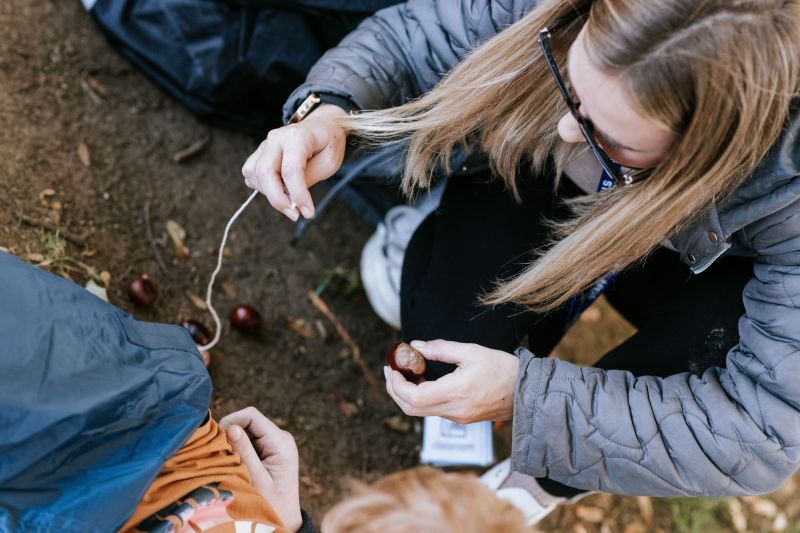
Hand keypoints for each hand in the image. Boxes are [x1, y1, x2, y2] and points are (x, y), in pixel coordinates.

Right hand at [219, 407, 301, 531]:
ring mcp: (276, 443)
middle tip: (221, 455)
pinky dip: (239, 448)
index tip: (217, 441)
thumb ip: (244, 452)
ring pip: (247, 430)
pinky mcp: (270, 449)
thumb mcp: (256, 479)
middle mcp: (281, 437)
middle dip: (231, 433)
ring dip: (234, 442)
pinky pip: (250, 440)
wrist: (285, 520)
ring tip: (228, 462)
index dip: (231, 421)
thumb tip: (231, 427)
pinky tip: (235, 464)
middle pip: (248, 421)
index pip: (251, 415)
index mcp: (281, 442)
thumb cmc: (271, 505)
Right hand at [242, 104, 347, 220]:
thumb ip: (308, 179)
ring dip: (269, 194)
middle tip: (295, 215)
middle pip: (265, 172)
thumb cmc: (327, 145)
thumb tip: (291, 199)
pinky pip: (251, 173)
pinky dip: (262, 187)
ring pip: (254, 174)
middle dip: (278, 200)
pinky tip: (279, 189)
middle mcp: (276, 138)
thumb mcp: (329, 163)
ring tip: (290, 199)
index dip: (298, 195)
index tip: (308, 213)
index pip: (291, 170)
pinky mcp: (259, 152)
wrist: (321, 127)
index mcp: (297, 136)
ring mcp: (265, 144)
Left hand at [383, 339, 518, 423]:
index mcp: (456, 392)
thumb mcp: (472, 351)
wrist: (526, 393)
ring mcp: (457, 417)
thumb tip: (415, 346)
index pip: (413, 397)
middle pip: (410, 408)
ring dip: (406, 394)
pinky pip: (432, 411)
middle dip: (395, 389)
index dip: (396, 384)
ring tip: (406, 371)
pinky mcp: (461, 418)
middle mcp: (454, 410)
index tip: (393, 367)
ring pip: (420, 412)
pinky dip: (420, 397)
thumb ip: (441, 349)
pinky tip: (422, 380)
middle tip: (392, 369)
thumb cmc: (503, 369)